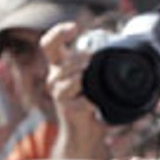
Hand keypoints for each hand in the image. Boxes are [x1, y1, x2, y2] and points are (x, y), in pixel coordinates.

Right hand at [42, 20, 111, 159]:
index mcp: (58, 66)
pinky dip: (92, 102)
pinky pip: (82, 100)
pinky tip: (94, 106)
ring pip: (73, 78)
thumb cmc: (89, 99)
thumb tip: (111, 43)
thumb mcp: (91, 76)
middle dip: (83, 58)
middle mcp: (54, 78)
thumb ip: (93, 60)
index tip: (74, 28)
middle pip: (66, 60)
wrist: (84, 132)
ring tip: (92, 85)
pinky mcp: (67, 109)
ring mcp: (58, 94)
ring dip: (86, 78)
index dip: (58, 32)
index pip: (48, 43)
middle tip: (94, 61)